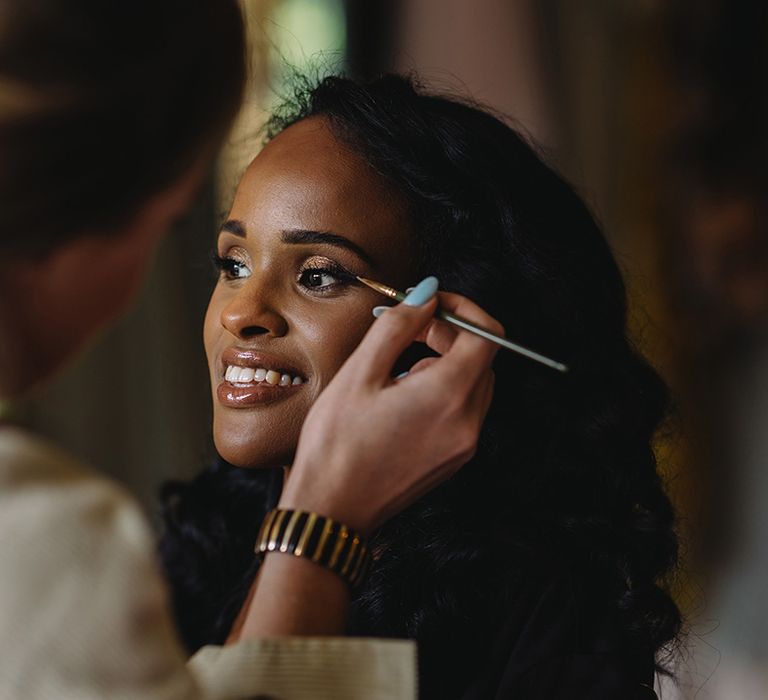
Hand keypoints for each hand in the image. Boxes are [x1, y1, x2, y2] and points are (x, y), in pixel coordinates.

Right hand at [279, 278, 500, 533]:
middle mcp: (468, 421)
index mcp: (449, 395)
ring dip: (444, 362)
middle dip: (449, 334)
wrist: (332, 510)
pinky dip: (442, 390)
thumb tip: (426, 294)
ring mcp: (465, 444)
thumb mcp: (360, 373)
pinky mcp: (454, 458)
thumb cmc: (337, 444)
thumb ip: (398, 325)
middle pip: (481, 358)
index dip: (462, 309)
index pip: (487, 334)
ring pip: (472, 383)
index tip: (430, 303)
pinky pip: (462, 410)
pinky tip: (401, 398)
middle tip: (408, 328)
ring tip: (396, 369)